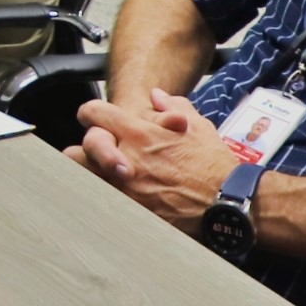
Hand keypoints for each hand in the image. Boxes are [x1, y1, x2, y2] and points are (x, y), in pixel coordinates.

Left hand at [64, 86, 237, 230]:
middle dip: (81, 150)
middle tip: (86, 153)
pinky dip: (103, 196)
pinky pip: (102, 202)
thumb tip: (156, 96)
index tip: (91, 117)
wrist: (226, 201)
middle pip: (79, 150)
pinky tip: (109, 196)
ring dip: (88, 174)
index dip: (90, 113)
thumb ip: (172, 106)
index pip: (94, 113)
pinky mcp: (131, 210)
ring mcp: (126, 187)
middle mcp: (127, 158)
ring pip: (85, 179)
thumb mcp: (197, 126)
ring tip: (94, 175)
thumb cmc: (213, 164)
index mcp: (139, 133)